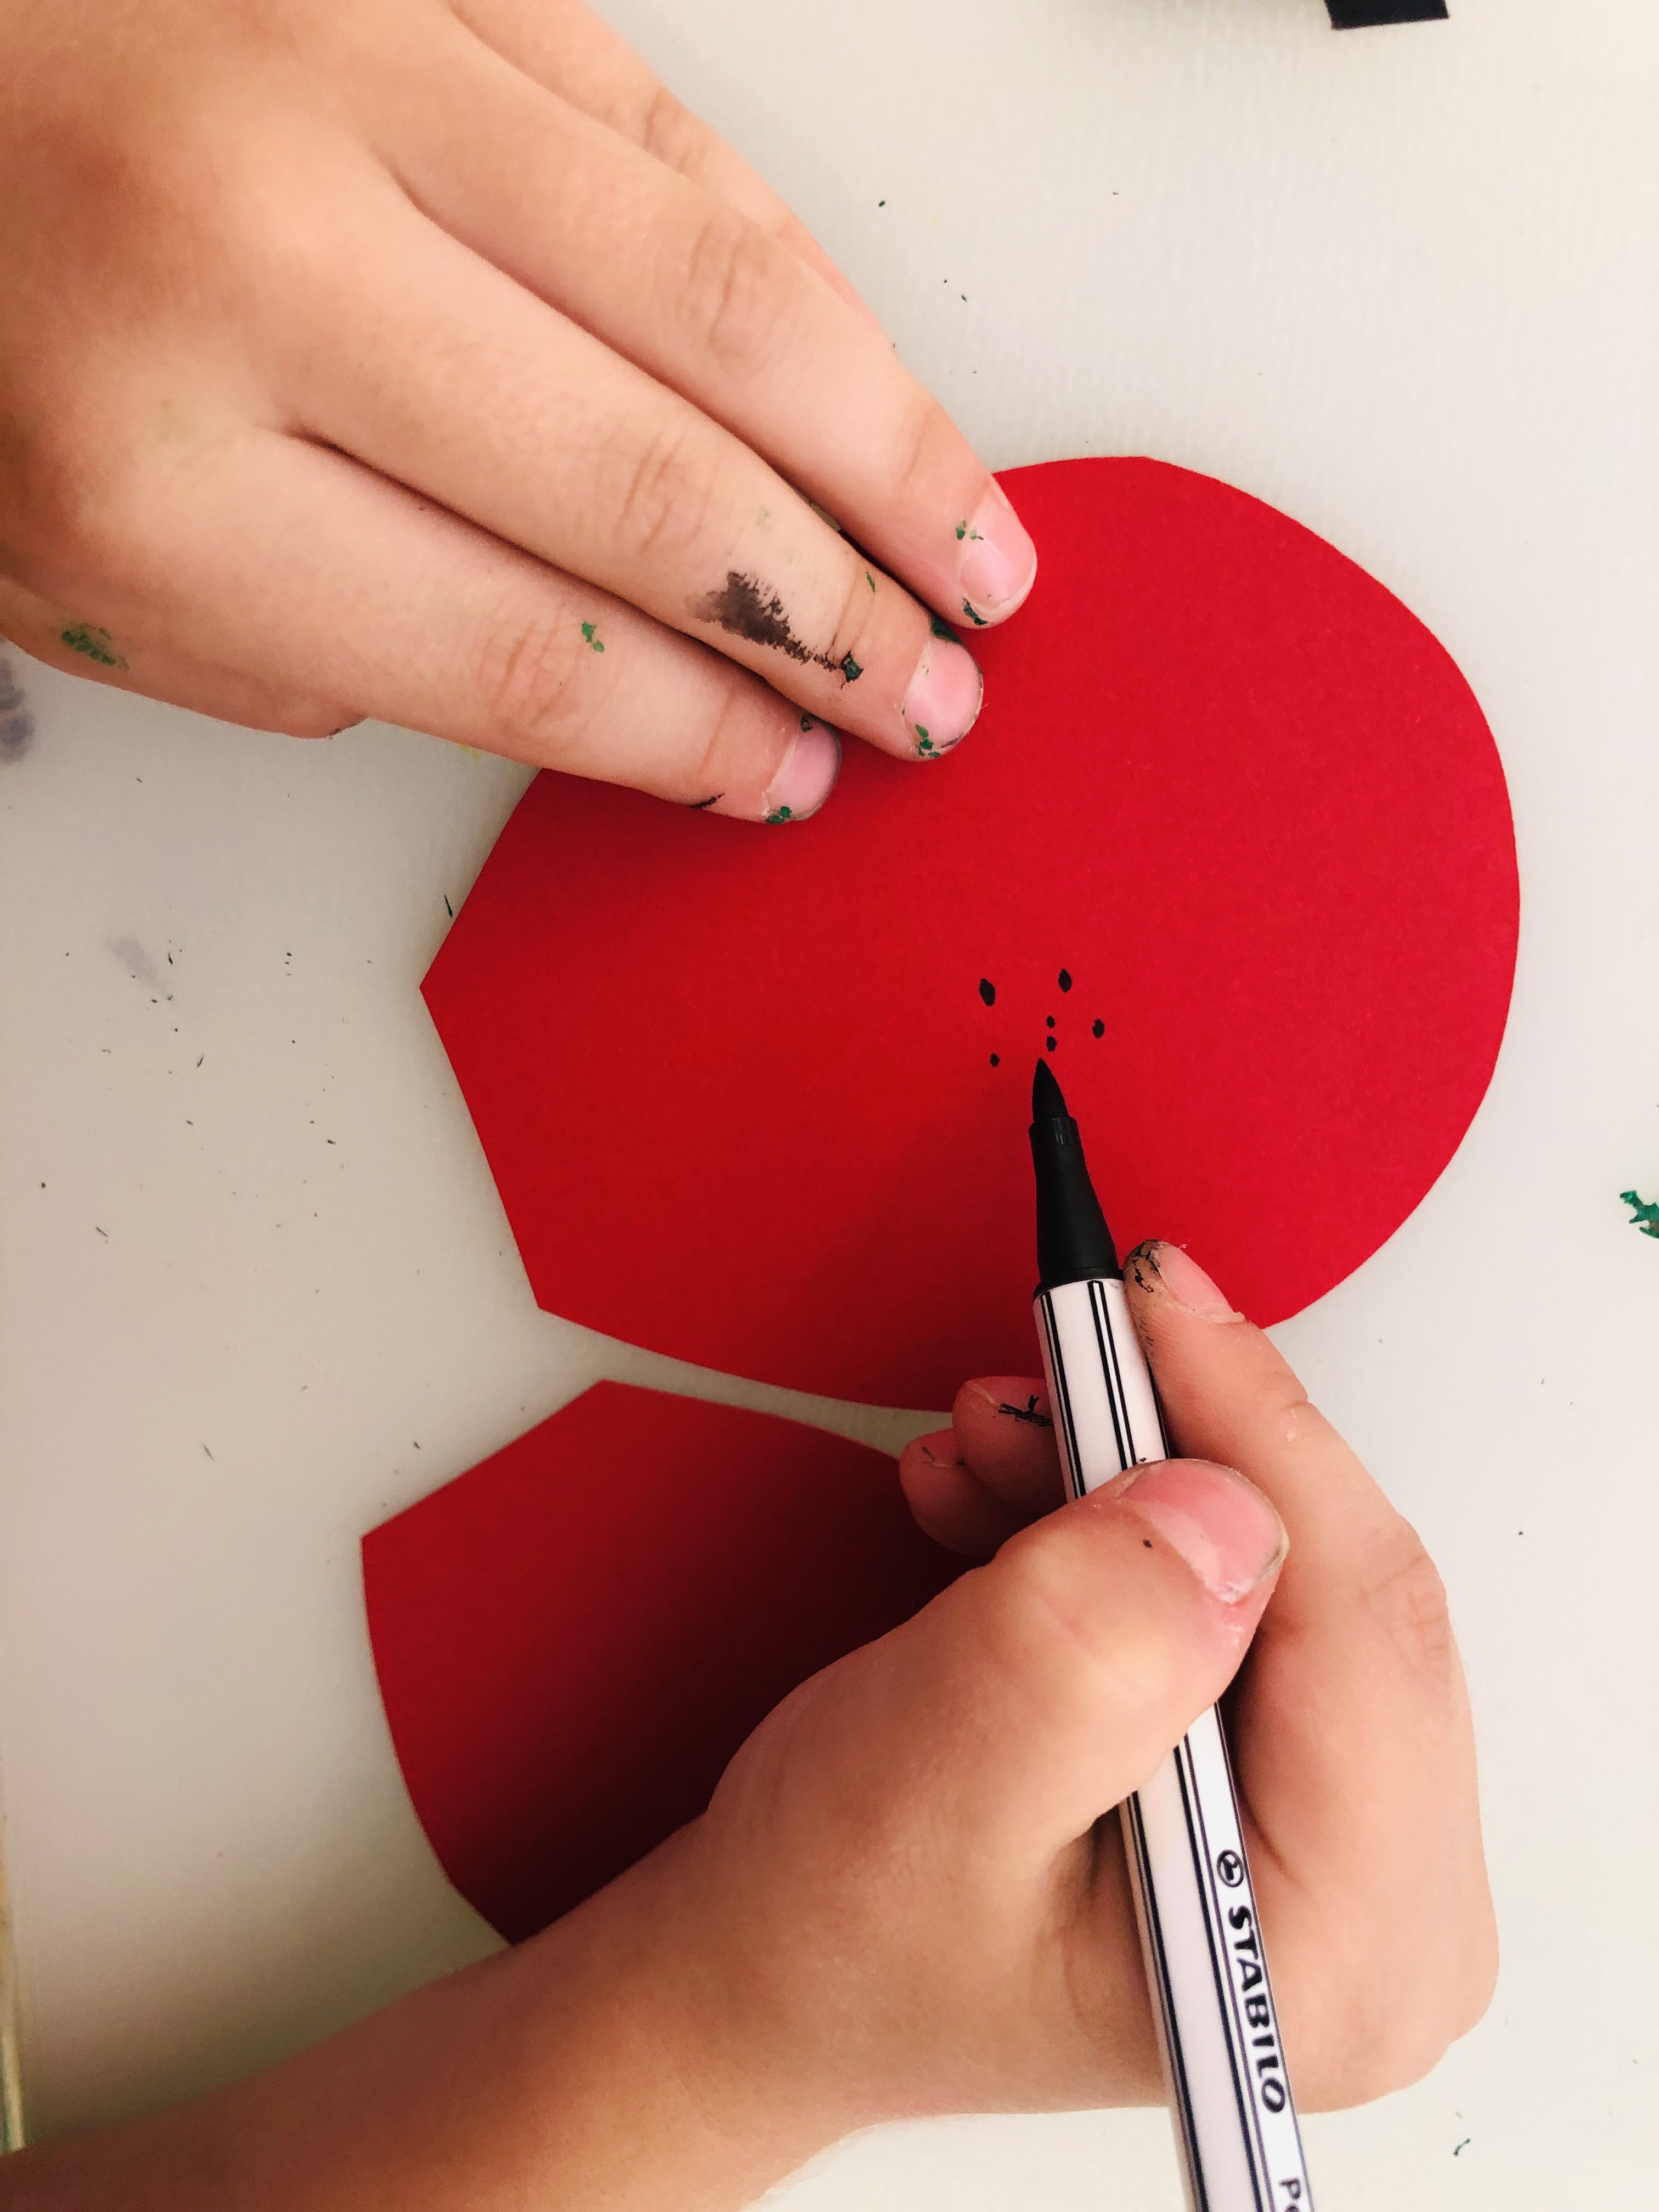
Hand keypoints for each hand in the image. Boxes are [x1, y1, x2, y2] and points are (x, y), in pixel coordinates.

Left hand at [0, 0, 1031, 819]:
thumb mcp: (83, 580)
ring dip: (886, 454)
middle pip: (652, 490)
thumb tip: (599, 695)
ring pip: (718, 301)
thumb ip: (327, 656)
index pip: (526, 652)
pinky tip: (877, 386)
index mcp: (155, 479)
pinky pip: (680, 141)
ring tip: (978, 557)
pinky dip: (808, 283)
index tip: (792, 774)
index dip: (699, 739)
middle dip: (834, 624)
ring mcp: (358, 85)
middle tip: (932, 696)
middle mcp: (263, 266)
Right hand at [647, 1236, 1494, 2147]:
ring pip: (1295, 1574)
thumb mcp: (924, 1782)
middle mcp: (1390, 1925)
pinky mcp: (1297, 1788)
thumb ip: (1080, 1654)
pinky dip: (1134, 1523)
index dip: (1257, 1430)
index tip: (1149, 1296)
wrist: (778, 1982)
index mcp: (1334, 1959)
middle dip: (1188, 1450)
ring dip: (1142, 1478)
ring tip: (991, 1446)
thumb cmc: (835, 1932)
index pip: (1362, 1627)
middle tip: (1059, 1355)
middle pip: (1347, 1595)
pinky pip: (1254, 1597)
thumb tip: (1217, 1504)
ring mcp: (1354, 1853)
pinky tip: (1016, 1498)